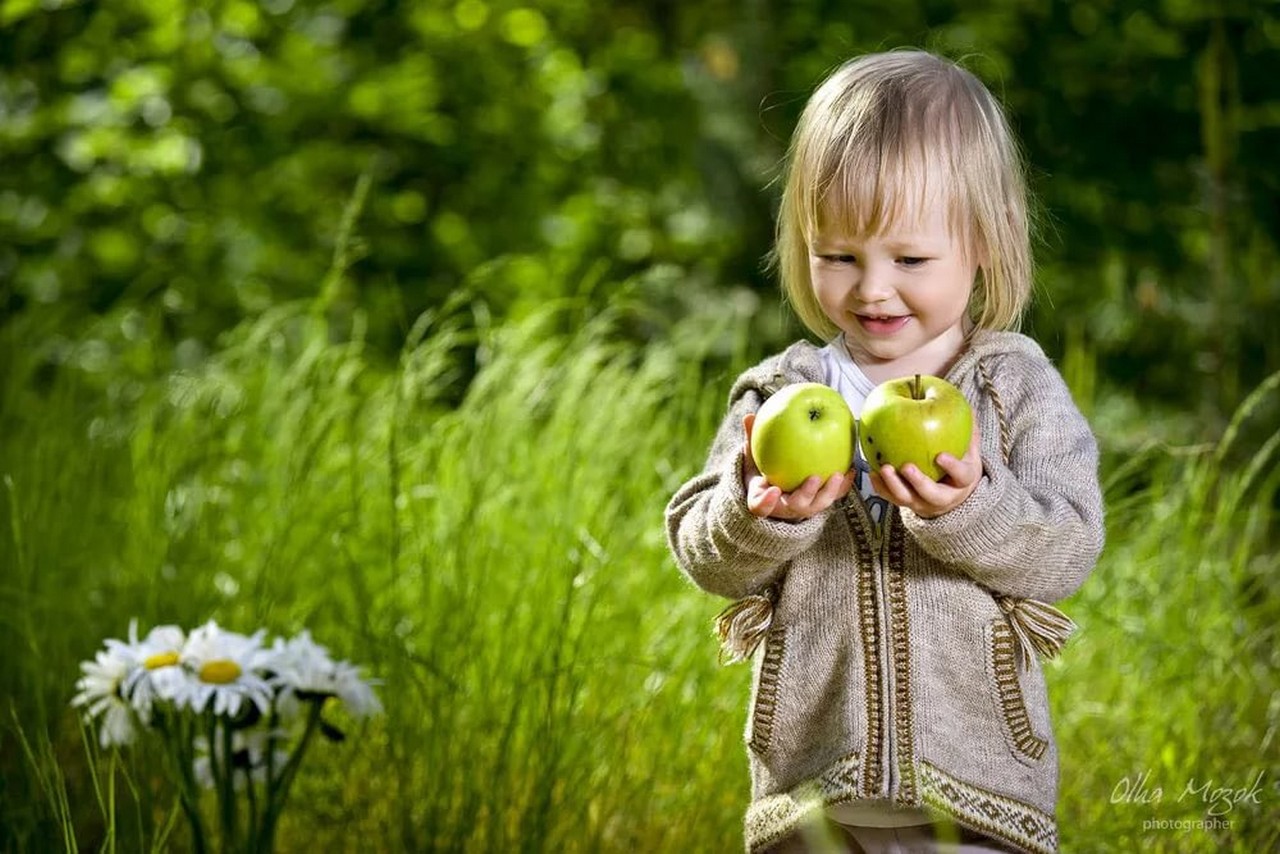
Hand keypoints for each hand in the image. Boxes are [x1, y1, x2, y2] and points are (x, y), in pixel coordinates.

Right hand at [741, 413, 854, 519]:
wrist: (775, 491)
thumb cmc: (762, 472)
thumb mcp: (752, 458)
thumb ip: (751, 441)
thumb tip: (748, 416)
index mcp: (763, 499)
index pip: (760, 506)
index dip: (766, 502)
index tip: (773, 490)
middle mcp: (784, 508)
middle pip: (796, 507)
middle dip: (807, 493)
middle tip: (815, 477)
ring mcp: (803, 507)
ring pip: (817, 505)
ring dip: (830, 491)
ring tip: (838, 475)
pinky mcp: (818, 503)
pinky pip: (832, 497)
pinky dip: (843, 486)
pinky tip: (851, 470)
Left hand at [868, 424, 982, 518]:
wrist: (952, 493)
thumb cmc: (960, 465)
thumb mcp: (970, 450)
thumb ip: (968, 430)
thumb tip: (964, 405)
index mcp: (963, 481)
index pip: (962, 476)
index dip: (952, 467)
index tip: (940, 455)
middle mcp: (944, 497)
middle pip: (932, 494)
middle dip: (918, 482)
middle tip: (906, 467)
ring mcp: (924, 502)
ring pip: (908, 499)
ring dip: (894, 485)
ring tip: (883, 468)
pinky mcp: (907, 503)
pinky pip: (892, 498)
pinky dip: (881, 487)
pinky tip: (873, 472)